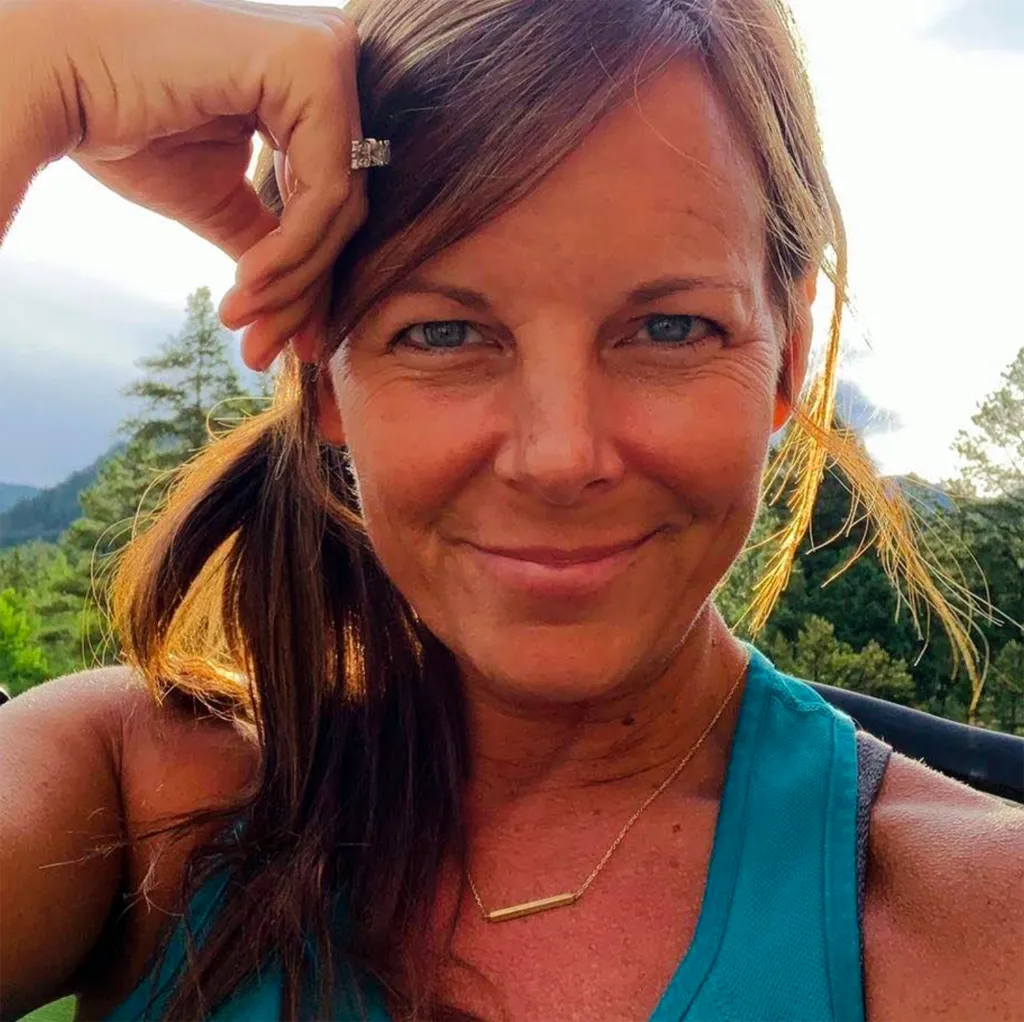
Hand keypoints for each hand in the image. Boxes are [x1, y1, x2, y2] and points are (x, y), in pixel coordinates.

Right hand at [43, 0, 366, 368]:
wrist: (52, 77)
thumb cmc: (124, 128)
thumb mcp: (218, 199)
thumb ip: (270, 240)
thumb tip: (305, 311)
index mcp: (308, 90)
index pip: (330, 203)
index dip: (308, 283)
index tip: (285, 346)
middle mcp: (327, 63)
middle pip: (341, 211)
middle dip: (299, 294)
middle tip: (261, 352)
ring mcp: (326, 56)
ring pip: (339, 209)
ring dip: (289, 282)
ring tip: (241, 322)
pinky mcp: (313, 62)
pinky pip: (325, 189)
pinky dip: (291, 250)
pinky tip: (246, 284)